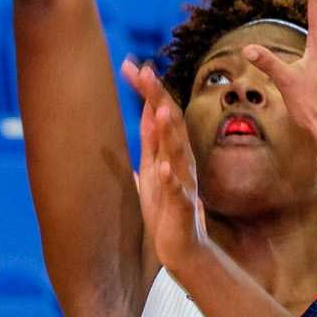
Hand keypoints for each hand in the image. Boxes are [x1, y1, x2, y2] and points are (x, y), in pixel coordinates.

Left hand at [119, 59, 210, 275]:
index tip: (131, 66)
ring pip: (178, 153)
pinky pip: (178, 192)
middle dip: (160, 98)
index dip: (148, 90)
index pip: (161, 113)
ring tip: (163, 110)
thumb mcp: (154, 170)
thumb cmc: (167, 212)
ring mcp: (183, 184)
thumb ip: (152, 143)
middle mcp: (180, 163)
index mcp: (170, 153)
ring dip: (171, 132)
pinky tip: (164, 168)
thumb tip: (148, 114)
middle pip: (172, 125)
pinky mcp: (182, 209)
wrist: (185, 251)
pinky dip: (171, 180)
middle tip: (146, 72)